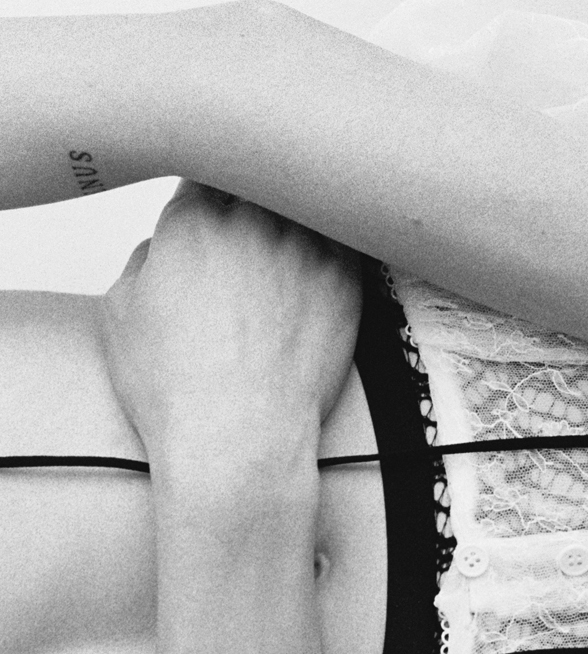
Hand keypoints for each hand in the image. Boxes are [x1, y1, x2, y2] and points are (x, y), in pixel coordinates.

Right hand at [96, 180, 362, 484]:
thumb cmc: (173, 391)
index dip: (214, 178)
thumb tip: (165, 247)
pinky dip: (342, 239)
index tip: (218, 201)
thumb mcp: (121, 316)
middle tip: (259, 211)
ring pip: (310, 197)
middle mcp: (254, 220)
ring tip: (295, 237)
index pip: (209, 161)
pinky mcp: (346, 281)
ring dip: (302, 208)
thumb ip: (144, 259)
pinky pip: (350, 236)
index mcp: (193, 216)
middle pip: (265, 171)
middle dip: (259, 186)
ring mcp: (306, 247)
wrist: (237, 444)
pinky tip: (333, 257)